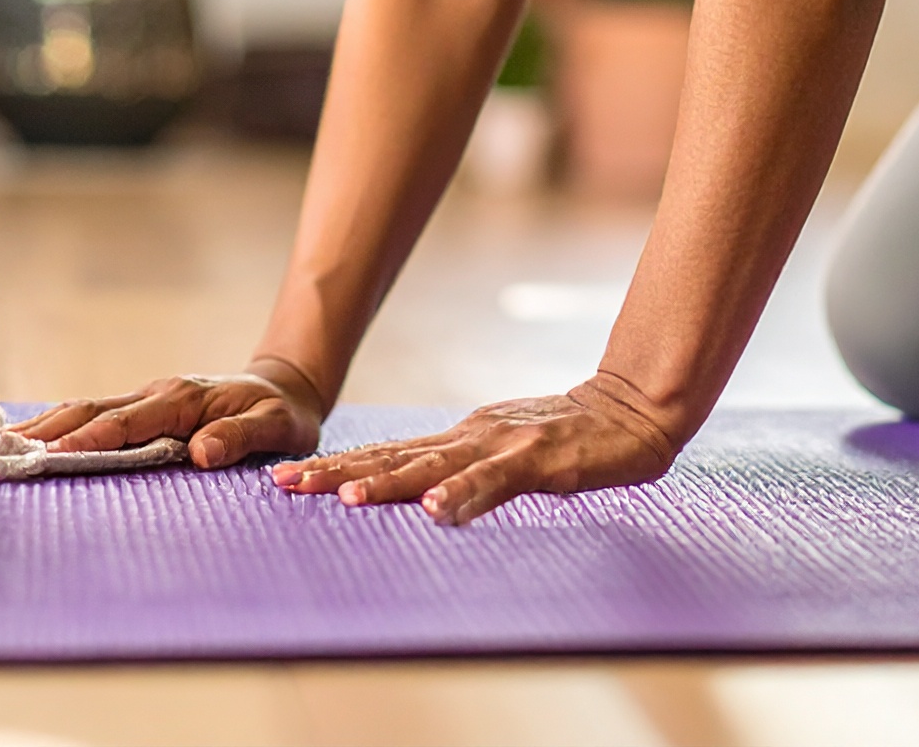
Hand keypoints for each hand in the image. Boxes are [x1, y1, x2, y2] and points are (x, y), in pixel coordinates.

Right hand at [13, 359, 323, 469]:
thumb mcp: (277, 427)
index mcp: (183, 399)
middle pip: (91, 412)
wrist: (285, 389)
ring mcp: (147, 399)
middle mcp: (157, 394)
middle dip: (45, 432)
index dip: (87, 442)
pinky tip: (29, 439)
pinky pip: (95, 415)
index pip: (126, 423)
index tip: (48, 457)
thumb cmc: (281, 413)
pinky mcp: (143, 409)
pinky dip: (59, 425)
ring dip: (43, 427)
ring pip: (86, 410)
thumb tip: (201, 451)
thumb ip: (242, 437)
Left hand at [271, 375, 677, 524]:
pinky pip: (496, 481)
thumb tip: (423, 497)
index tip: (286, 478)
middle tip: (285, 485)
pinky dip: (465, 495)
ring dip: (387, 481)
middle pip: (395, 455)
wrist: (633, 409)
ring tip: (342, 498)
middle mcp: (472, 436)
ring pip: (435, 466)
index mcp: (462, 437)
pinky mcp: (539, 460)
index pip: (389, 452)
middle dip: (337, 472)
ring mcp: (503, 444)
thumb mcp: (507, 453)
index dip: (338, 465)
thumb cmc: (572, 437)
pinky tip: (437, 511)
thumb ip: (469, 471)